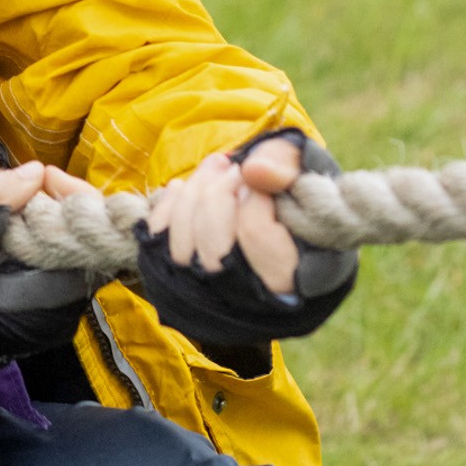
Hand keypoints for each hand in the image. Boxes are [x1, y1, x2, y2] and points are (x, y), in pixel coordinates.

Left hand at [135, 131, 357, 347]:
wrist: (285, 220)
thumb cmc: (299, 197)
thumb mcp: (307, 174)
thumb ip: (288, 167)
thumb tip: (253, 170)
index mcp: (292, 279)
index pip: (256, 234)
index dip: (251, 195)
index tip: (256, 174)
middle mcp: (248, 299)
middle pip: (214, 248)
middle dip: (218, 194)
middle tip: (233, 167)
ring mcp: (209, 293)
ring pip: (183, 248)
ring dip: (194, 194)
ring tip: (215, 166)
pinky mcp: (178, 279)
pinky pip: (158, 245)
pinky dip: (167, 209)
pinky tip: (183, 186)